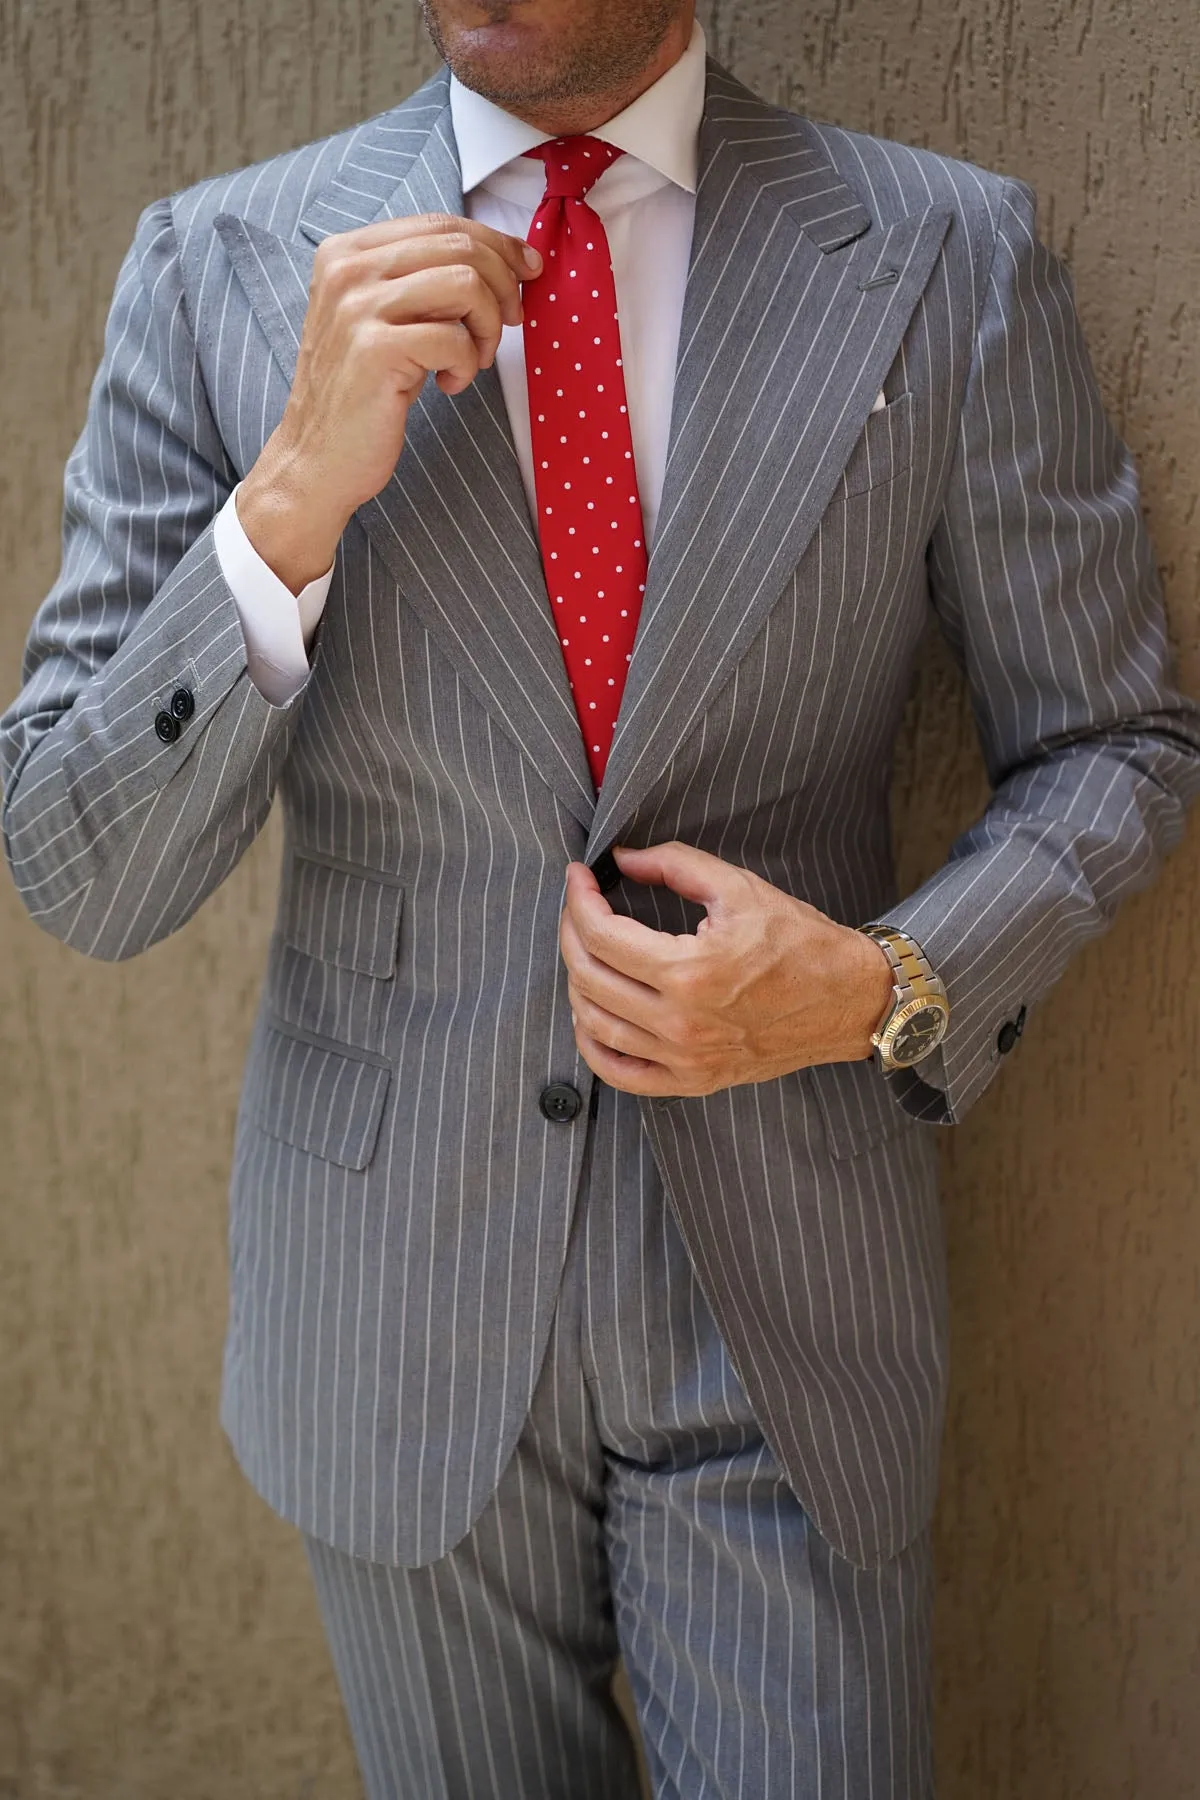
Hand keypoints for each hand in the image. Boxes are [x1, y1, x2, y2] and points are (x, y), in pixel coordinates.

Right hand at [236, 213, 541, 591]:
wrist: (316, 460)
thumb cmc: (360, 394)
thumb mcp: (384, 320)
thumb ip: (424, 282)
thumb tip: (507, 259)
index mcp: (348, 252)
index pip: (441, 224)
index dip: (497, 244)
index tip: (528, 270)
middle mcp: (347, 269)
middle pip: (459, 247)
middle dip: (503, 286)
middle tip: (507, 325)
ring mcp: (357, 307)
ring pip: (465, 283)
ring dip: (487, 327)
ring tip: (475, 360)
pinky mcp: (374, 349)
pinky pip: (455, 338)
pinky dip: (468, 366)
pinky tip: (449, 386)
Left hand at [559, 842, 894, 1096]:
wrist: (849, 1000)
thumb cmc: (801, 943)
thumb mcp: (740, 888)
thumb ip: (675, 864)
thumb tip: (622, 859)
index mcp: (691, 971)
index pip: (602, 934)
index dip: (579, 899)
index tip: (579, 878)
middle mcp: (681, 1022)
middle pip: (589, 978)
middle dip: (571, 933)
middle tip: (578, 907)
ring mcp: (685, 1058)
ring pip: (594, 1026)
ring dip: (577, 982)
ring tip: (585, 951)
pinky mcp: (693, 1079)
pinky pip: (620, 1074)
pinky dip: (592, 1045)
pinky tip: (591, 1014)